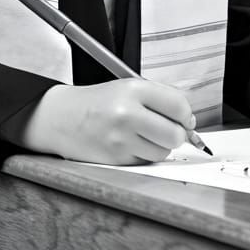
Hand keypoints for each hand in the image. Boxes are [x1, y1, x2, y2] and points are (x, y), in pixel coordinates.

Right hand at [2, 80, 195, 164]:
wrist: (60, 118)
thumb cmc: (98, 102)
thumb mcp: (127, 87)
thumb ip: (160, 98)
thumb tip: (189, 121)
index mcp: (133, 90)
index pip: (179, 106)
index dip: (186, 116)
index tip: (184, 119)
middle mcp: (127, 114)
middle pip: (175, 135)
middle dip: (177, 135)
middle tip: (169, 131)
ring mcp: (120, 139)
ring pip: (162, 152)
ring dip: (158, 147)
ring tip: (141, 135)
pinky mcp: (114, 159)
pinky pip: (144, 162)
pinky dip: (142, 155)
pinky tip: (127, 144)